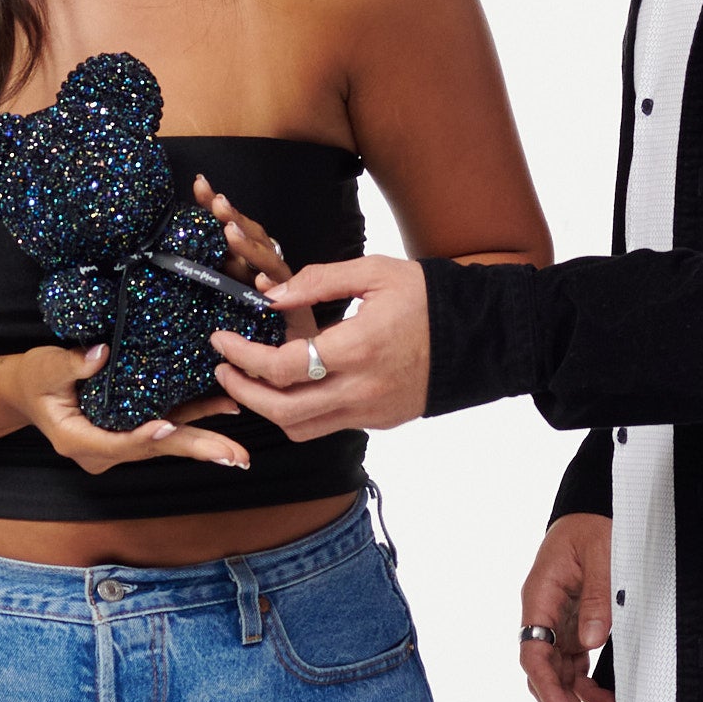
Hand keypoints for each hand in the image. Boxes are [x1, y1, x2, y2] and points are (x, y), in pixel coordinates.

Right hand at [0, 344, 249, 473]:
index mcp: (79, 440)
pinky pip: (169, 424)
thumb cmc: (34, 379)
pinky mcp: (134, 425)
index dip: (143, 438)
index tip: (168, 428)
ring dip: (204, 439)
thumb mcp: (44, 368)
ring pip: (166, 440)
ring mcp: (122, 439)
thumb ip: (70, 364)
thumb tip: (101, 354)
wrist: (29, 390)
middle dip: (195, 451)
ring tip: (240, 447)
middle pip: (153, 449)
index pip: (117, 444)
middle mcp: (104, 448)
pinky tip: (225, 409)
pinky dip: (197, 418)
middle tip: (232, 457)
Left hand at [190, 175, 316, 342]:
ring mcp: (283, 290)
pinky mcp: (295, 313)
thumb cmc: (254, 333)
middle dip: (233, 219)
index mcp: (247, 263)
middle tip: (215, 202)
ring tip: (229, 232)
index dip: (217, 207)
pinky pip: (284, 299)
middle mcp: (266, 272)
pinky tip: (259, 279)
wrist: (290, 366)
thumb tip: (185, 245)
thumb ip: (212, 272)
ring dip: (249, 246)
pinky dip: (272, 287)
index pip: (234, 227)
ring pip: (267, 262)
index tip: (199, 184)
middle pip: (253, 237)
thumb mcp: (222, 297)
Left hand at [208, 256, 428, 438]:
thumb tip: (271, 296)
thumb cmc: (427, 298)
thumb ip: (318, 281)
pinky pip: (327, 426)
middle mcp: (363, 389)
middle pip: (283, 411)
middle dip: (243, 393)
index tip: (222, 340)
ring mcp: (372, 411)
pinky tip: (289, 389)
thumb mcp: (374, 272)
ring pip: (302, 429)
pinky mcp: (380, 421)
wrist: (480, 335)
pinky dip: (299, 413)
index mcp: (359, 347)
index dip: (243, 356)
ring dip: (267, 410)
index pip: (283, 367)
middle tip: (222, 371)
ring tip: (248, 383)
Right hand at [520, 514, 615, 701]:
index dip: (546, 690)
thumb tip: (593, 641)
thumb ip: (598, 597)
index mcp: (539, 597)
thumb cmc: (592, 526)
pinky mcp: (573, 628)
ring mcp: (557, 625)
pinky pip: (574, 667)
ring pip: (557, 678)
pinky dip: (588, 690)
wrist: (592, 510)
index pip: (533, 655)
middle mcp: (542, 616)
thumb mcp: (601, 554)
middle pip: (542, 676)